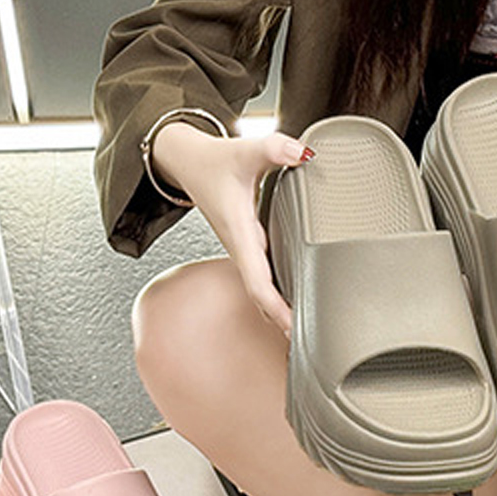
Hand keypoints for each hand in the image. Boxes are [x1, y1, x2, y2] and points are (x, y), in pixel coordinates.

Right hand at [151, 122, 310, 332]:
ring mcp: (245, 251)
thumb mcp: (243, 151)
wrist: (187, 163)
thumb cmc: (213, 162)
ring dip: (280, 313)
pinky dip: (277, 298)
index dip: (275, 308)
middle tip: (309, 346)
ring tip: (307, 335)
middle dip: (282, 323)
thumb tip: (302, 153)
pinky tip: (295, 307)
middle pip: (262, 298)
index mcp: (240, 233)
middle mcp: (242, 249)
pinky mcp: (249, 247)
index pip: (258, 282)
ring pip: (263, 292)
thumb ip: (275, 149)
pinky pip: (264, 280)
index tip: (293, 329)